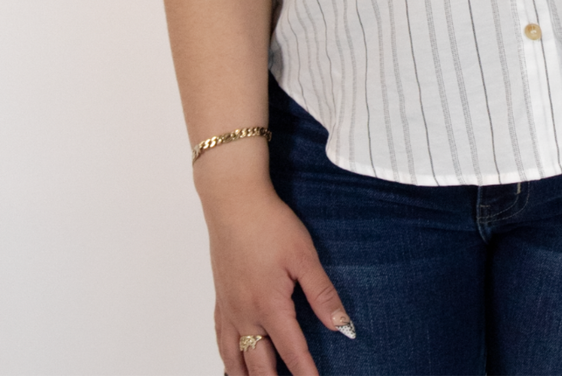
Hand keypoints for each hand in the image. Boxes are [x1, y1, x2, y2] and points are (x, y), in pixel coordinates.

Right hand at [202, 177, 353, 375]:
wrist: (234, 202)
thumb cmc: (270, 224)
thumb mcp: (304, 256)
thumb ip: (322, 294)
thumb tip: (341, 326)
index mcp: (270, 306)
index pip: (292, 352)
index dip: (306, 374)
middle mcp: (245, 315)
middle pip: (259, 367)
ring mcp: (229, 309)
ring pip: (235, 360)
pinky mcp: (220, 299)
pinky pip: (221, 341)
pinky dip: (228, 360)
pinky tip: (233, 364)